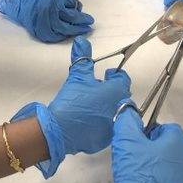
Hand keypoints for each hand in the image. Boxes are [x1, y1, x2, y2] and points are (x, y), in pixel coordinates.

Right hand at [0, 0, 94, 42]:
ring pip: (66, 29)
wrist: (24, 6)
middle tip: (90, 21)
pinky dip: (66, 35)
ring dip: (78, 29)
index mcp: (54, 0)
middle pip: (72, 18)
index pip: (72, 5)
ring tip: (85, 29)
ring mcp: (46, 24)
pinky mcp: (44, 33)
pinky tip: (72, 33)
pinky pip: (58, 36)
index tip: (80, 8)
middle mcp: (50, 12)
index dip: (76, 6)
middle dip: (82, 20)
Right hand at [10, 36, 131, 177]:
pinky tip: (88, 119)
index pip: (123, 80)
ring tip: (93, 103)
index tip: (107, 74)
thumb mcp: (77, 76)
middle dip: (112, 90)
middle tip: (100, 87)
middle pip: (122, 96)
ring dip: (108, 106)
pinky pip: (107, 128)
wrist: (58, 130)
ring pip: (116, 113)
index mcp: (116, 93)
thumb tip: (82, 41)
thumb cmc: (72, 101)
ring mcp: (113, 127)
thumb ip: (82, 58)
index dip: (115, 75)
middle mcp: (120, 110)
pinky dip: (101, 122)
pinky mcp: (104, 140)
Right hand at [78, 104, 182, 182]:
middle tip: (141, 167)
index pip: (165, 130)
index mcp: (181, 141)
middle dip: (160, 155)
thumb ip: (127, 119)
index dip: (149, 138)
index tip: (137, 149)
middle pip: (176, 150)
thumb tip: (128, 107)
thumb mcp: (125, 141)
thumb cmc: (137, 174)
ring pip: (181, 171)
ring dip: (168, 174)